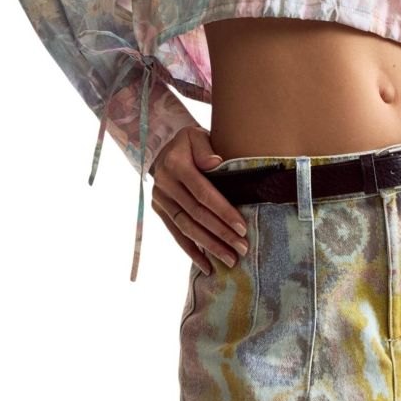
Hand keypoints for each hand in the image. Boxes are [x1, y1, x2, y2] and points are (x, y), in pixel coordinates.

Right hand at [149, 127, 248, 273]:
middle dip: (221, 233)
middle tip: (242, 249)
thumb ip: (205, 148)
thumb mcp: (196, 135)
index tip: (242, 227)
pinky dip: (191, 251)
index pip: (203, 193)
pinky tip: (207, 265)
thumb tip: (216, 163)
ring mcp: (160, 199)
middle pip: (196, 214)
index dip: (223, 211)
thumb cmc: (189, 143)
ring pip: (186, 228)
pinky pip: (176, 233)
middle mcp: (164, 184)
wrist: (164, 148)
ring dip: (209, 246)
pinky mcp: (159, 210)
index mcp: (176, 165)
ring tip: (230, 260)